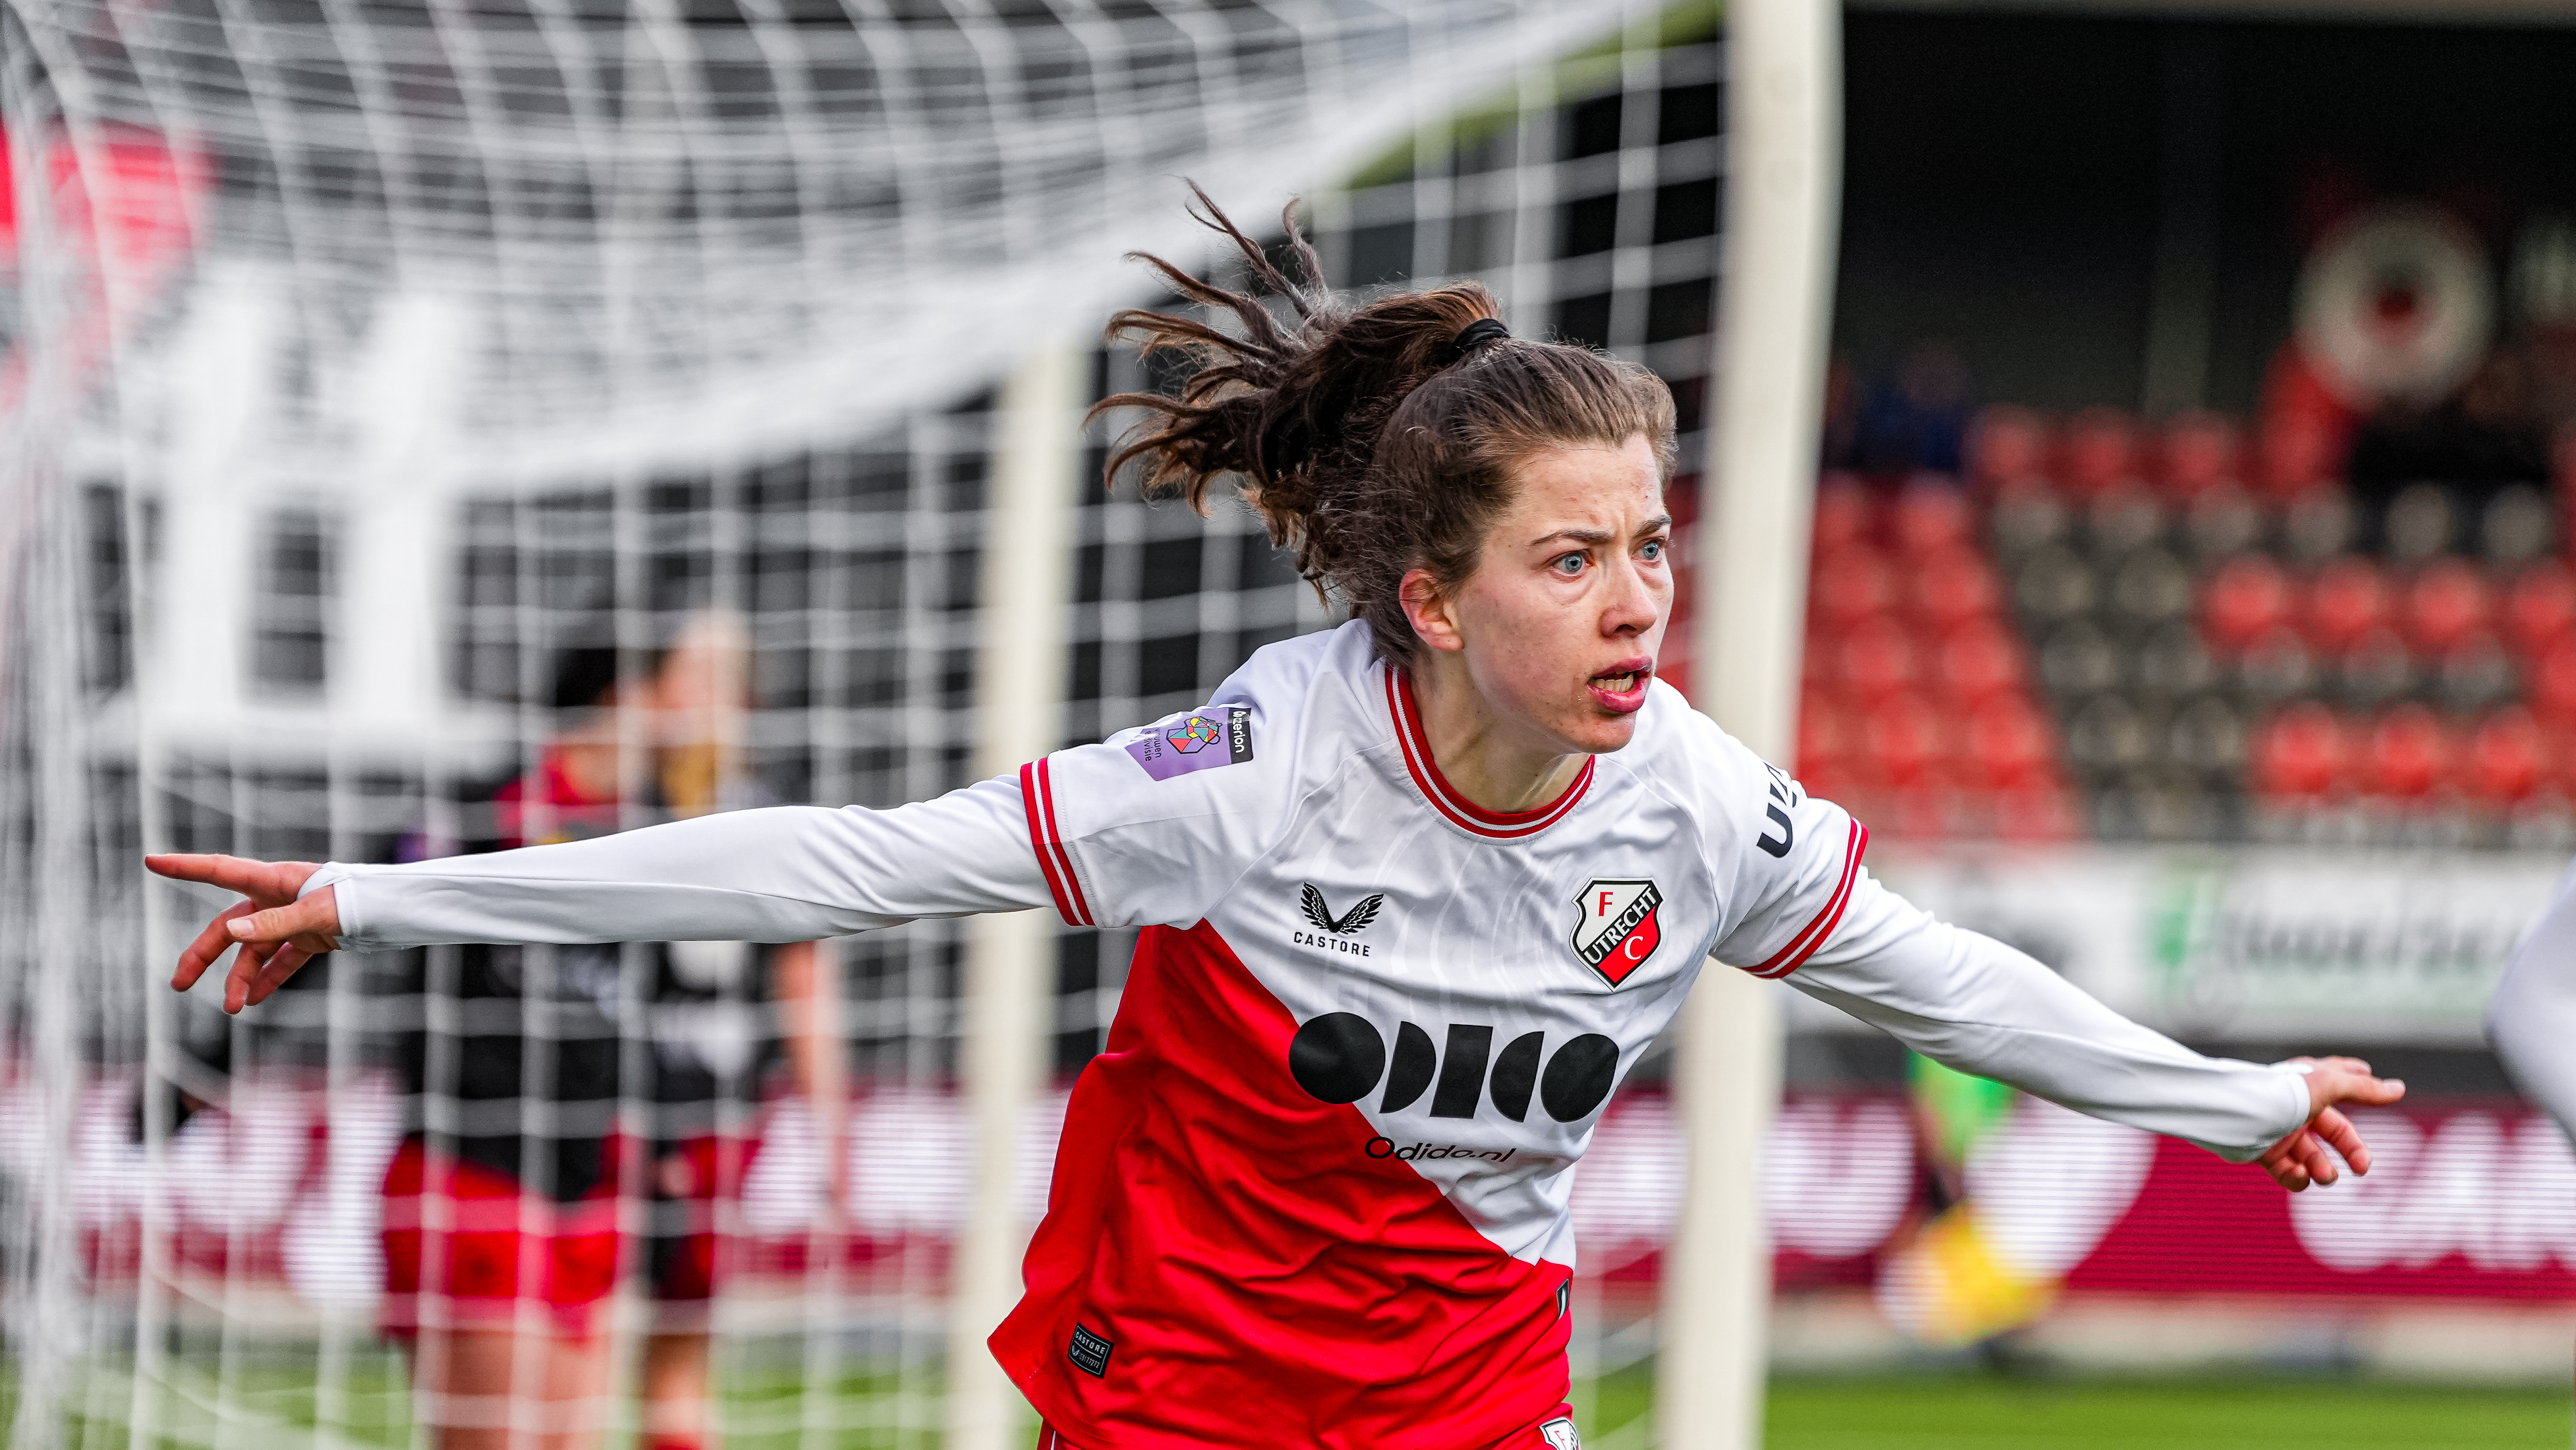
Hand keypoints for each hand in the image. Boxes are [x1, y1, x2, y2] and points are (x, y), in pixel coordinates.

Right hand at [145, 854, 342, 1013]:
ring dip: (241, 978)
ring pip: (254, 950)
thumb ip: (275, 923)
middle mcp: (278, 898)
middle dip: (203, 956)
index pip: (221, 870)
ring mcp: (293, 919)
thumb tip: (231, 931)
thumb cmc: (361, 900)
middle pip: (228, 926)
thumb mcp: (318, 913)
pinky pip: (282, 961)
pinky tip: (255, 1002)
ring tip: (234, 1008)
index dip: (185, 867)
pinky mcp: (311, 938)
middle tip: (179, 985)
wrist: (398, 911)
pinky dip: (269, 979)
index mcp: (276, 880)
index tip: (151, 861)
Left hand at [2255, 1056, 2405, 1191]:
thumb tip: (2399, 1088)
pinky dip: (2297, 1178)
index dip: (2362, 1089)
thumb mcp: (2328, 1085)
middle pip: (2334, 1133)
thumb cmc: (2284, 1092)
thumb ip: (2364, 1089)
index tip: (2384, 1093)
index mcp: (2309, 1087)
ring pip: (2312, 1157)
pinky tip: (2301, 1176)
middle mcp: (2296, 1109)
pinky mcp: (2264, 1153)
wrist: (2238, 1113)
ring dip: (2323, 1170)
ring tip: (2324, 1175)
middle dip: (2352, 1151)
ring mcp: (2280, 1132)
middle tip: (2363, 1167)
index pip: (2341, 1086)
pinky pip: (2288, 1172)